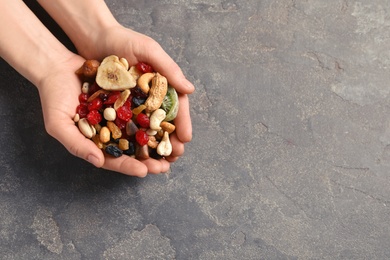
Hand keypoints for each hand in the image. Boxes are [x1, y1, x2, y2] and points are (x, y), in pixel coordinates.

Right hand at [37, 54, 169, 176]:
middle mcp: (111, 132)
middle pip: (132, 150)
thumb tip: (98, 162)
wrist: (58, 66)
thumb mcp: (59, 124)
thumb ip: (76, 144)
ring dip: (157, 142)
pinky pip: (144, 110)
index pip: (114, 160)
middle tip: (165, 167)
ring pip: (142, 133)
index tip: (144, 171)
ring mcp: (120, 116)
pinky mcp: (127, 99)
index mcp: (95, 143)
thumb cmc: (54, 97)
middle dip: (149, 160)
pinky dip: (155, 117)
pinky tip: (168, 122)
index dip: (128, 167)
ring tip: (173, 150)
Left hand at [80, 26, 194, 162]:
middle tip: (174, 156)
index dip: (182, 123)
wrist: (93, 37)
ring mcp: (133, 102)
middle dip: (170, 140)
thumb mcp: (149, 50)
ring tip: (159, 161)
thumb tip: (190, 89)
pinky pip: (126, 125)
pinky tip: (135, 153)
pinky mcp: (116, 106)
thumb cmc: (123, 39)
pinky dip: (133, 139)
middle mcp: (150, 96)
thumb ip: (169, 68)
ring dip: (154, 145)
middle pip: (163, 122)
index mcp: (163, 84)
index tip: (186, 138)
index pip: (177, 106)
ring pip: (147, 128)